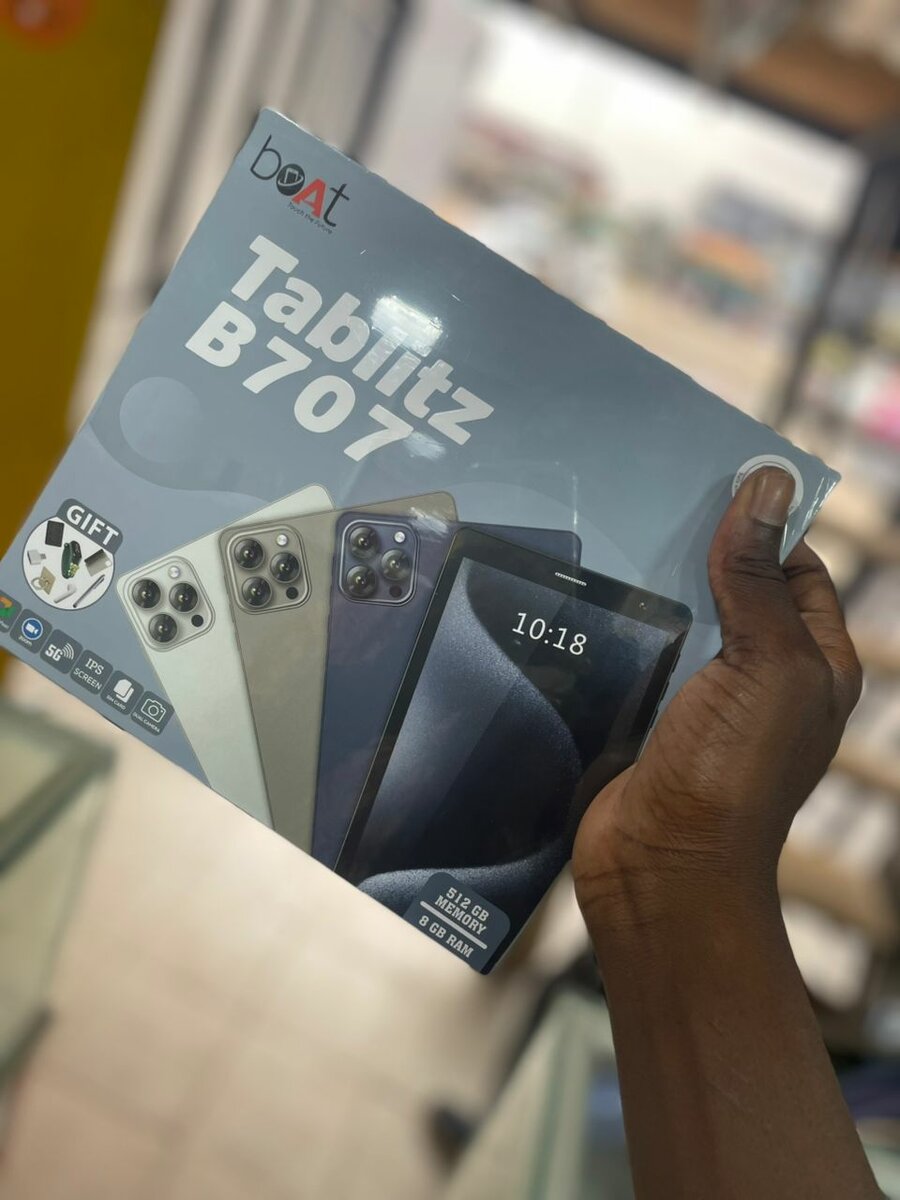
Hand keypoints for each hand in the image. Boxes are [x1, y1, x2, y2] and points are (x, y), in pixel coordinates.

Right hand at [573, 467, 862, 940]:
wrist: (660, 866)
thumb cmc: (732, 769)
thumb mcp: (766, 663)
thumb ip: (760, 576)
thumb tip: (768, 482)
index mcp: (813, 661)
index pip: (798, 568)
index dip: (763, 524)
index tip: (710, 479)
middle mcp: (763, 676)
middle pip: (734, 588)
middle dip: (697, 546)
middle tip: (643, 494)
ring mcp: (703, 697)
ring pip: (679, 618)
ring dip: (649, 583)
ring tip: (603, 531)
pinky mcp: (648, 714)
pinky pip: (637, 653)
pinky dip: (616, 624)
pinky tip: (581, 592)